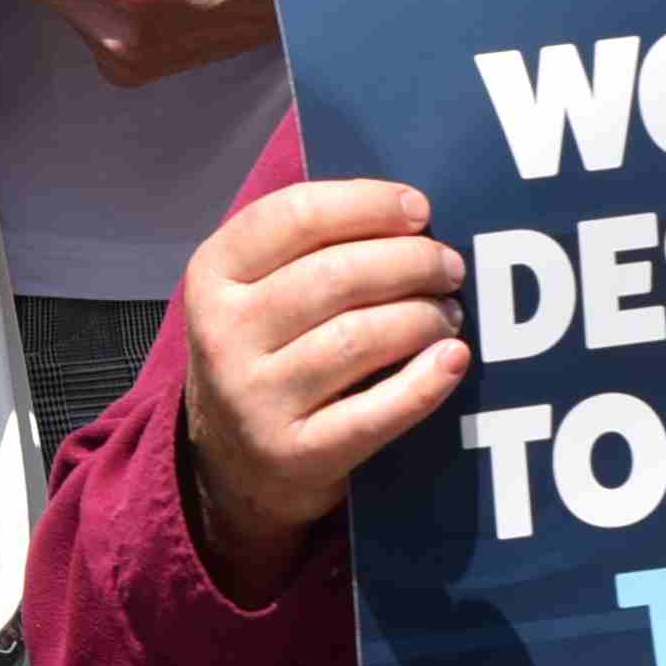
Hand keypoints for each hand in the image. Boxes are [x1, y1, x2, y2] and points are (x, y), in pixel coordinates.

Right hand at [173, 172, 465, 602]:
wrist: (233, 460)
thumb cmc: (267, 349)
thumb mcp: (255, 288)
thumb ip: (309, 244)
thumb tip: (407, 211)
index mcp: (213, 274)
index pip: (294, 216)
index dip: (367, 205)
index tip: (419, 209)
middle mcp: (223, 333)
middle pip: (336, 276)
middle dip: (411, 262)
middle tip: (449, 267)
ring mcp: (254, 397)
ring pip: (358, 338)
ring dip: (422, 317)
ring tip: (449, 314)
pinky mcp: (294, 454)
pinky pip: (375, 412)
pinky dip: (425, 382)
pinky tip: (452, 359)